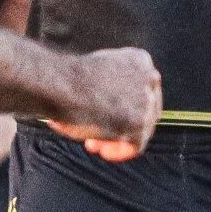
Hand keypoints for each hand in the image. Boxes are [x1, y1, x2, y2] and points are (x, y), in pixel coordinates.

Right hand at [47, 46, 161, 160]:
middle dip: (120, 124)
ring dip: (117, 139)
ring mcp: (146, 101)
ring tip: (93, 143)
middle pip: (145, 110)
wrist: (61, 85)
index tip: (102, 114)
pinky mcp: (140, 123)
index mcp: (140, 60)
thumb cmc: (67, 79)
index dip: (123, 106)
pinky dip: (119, 151)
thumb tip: (112, 109)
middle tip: (97, 135)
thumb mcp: (99, 71)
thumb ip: (114, 85)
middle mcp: (149, 77)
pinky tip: (102, 151)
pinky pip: (136, 145)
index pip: (142, 89)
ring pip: (141, 128)